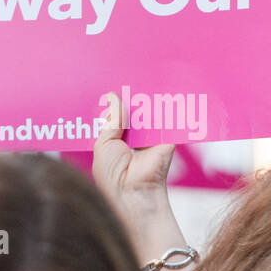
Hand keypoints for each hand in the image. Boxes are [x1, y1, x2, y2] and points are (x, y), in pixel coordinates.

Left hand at [93, 91, 174, 220]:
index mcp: (114, 143)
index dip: (111, 104)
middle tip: (124, 78)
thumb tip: (114, 97)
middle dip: (128, 98)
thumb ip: (111, 120)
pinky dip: (162, 107)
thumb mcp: (104, 144)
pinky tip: (157, 89)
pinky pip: (164, 119)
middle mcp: (132, 140)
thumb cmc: (112, 174)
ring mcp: (150, 139)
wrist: (134, 192)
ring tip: (140, 79)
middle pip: (131, 113)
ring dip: (144, 100)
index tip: (108, 86)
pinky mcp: (166, 139)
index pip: (113, 118)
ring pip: (147, 114)